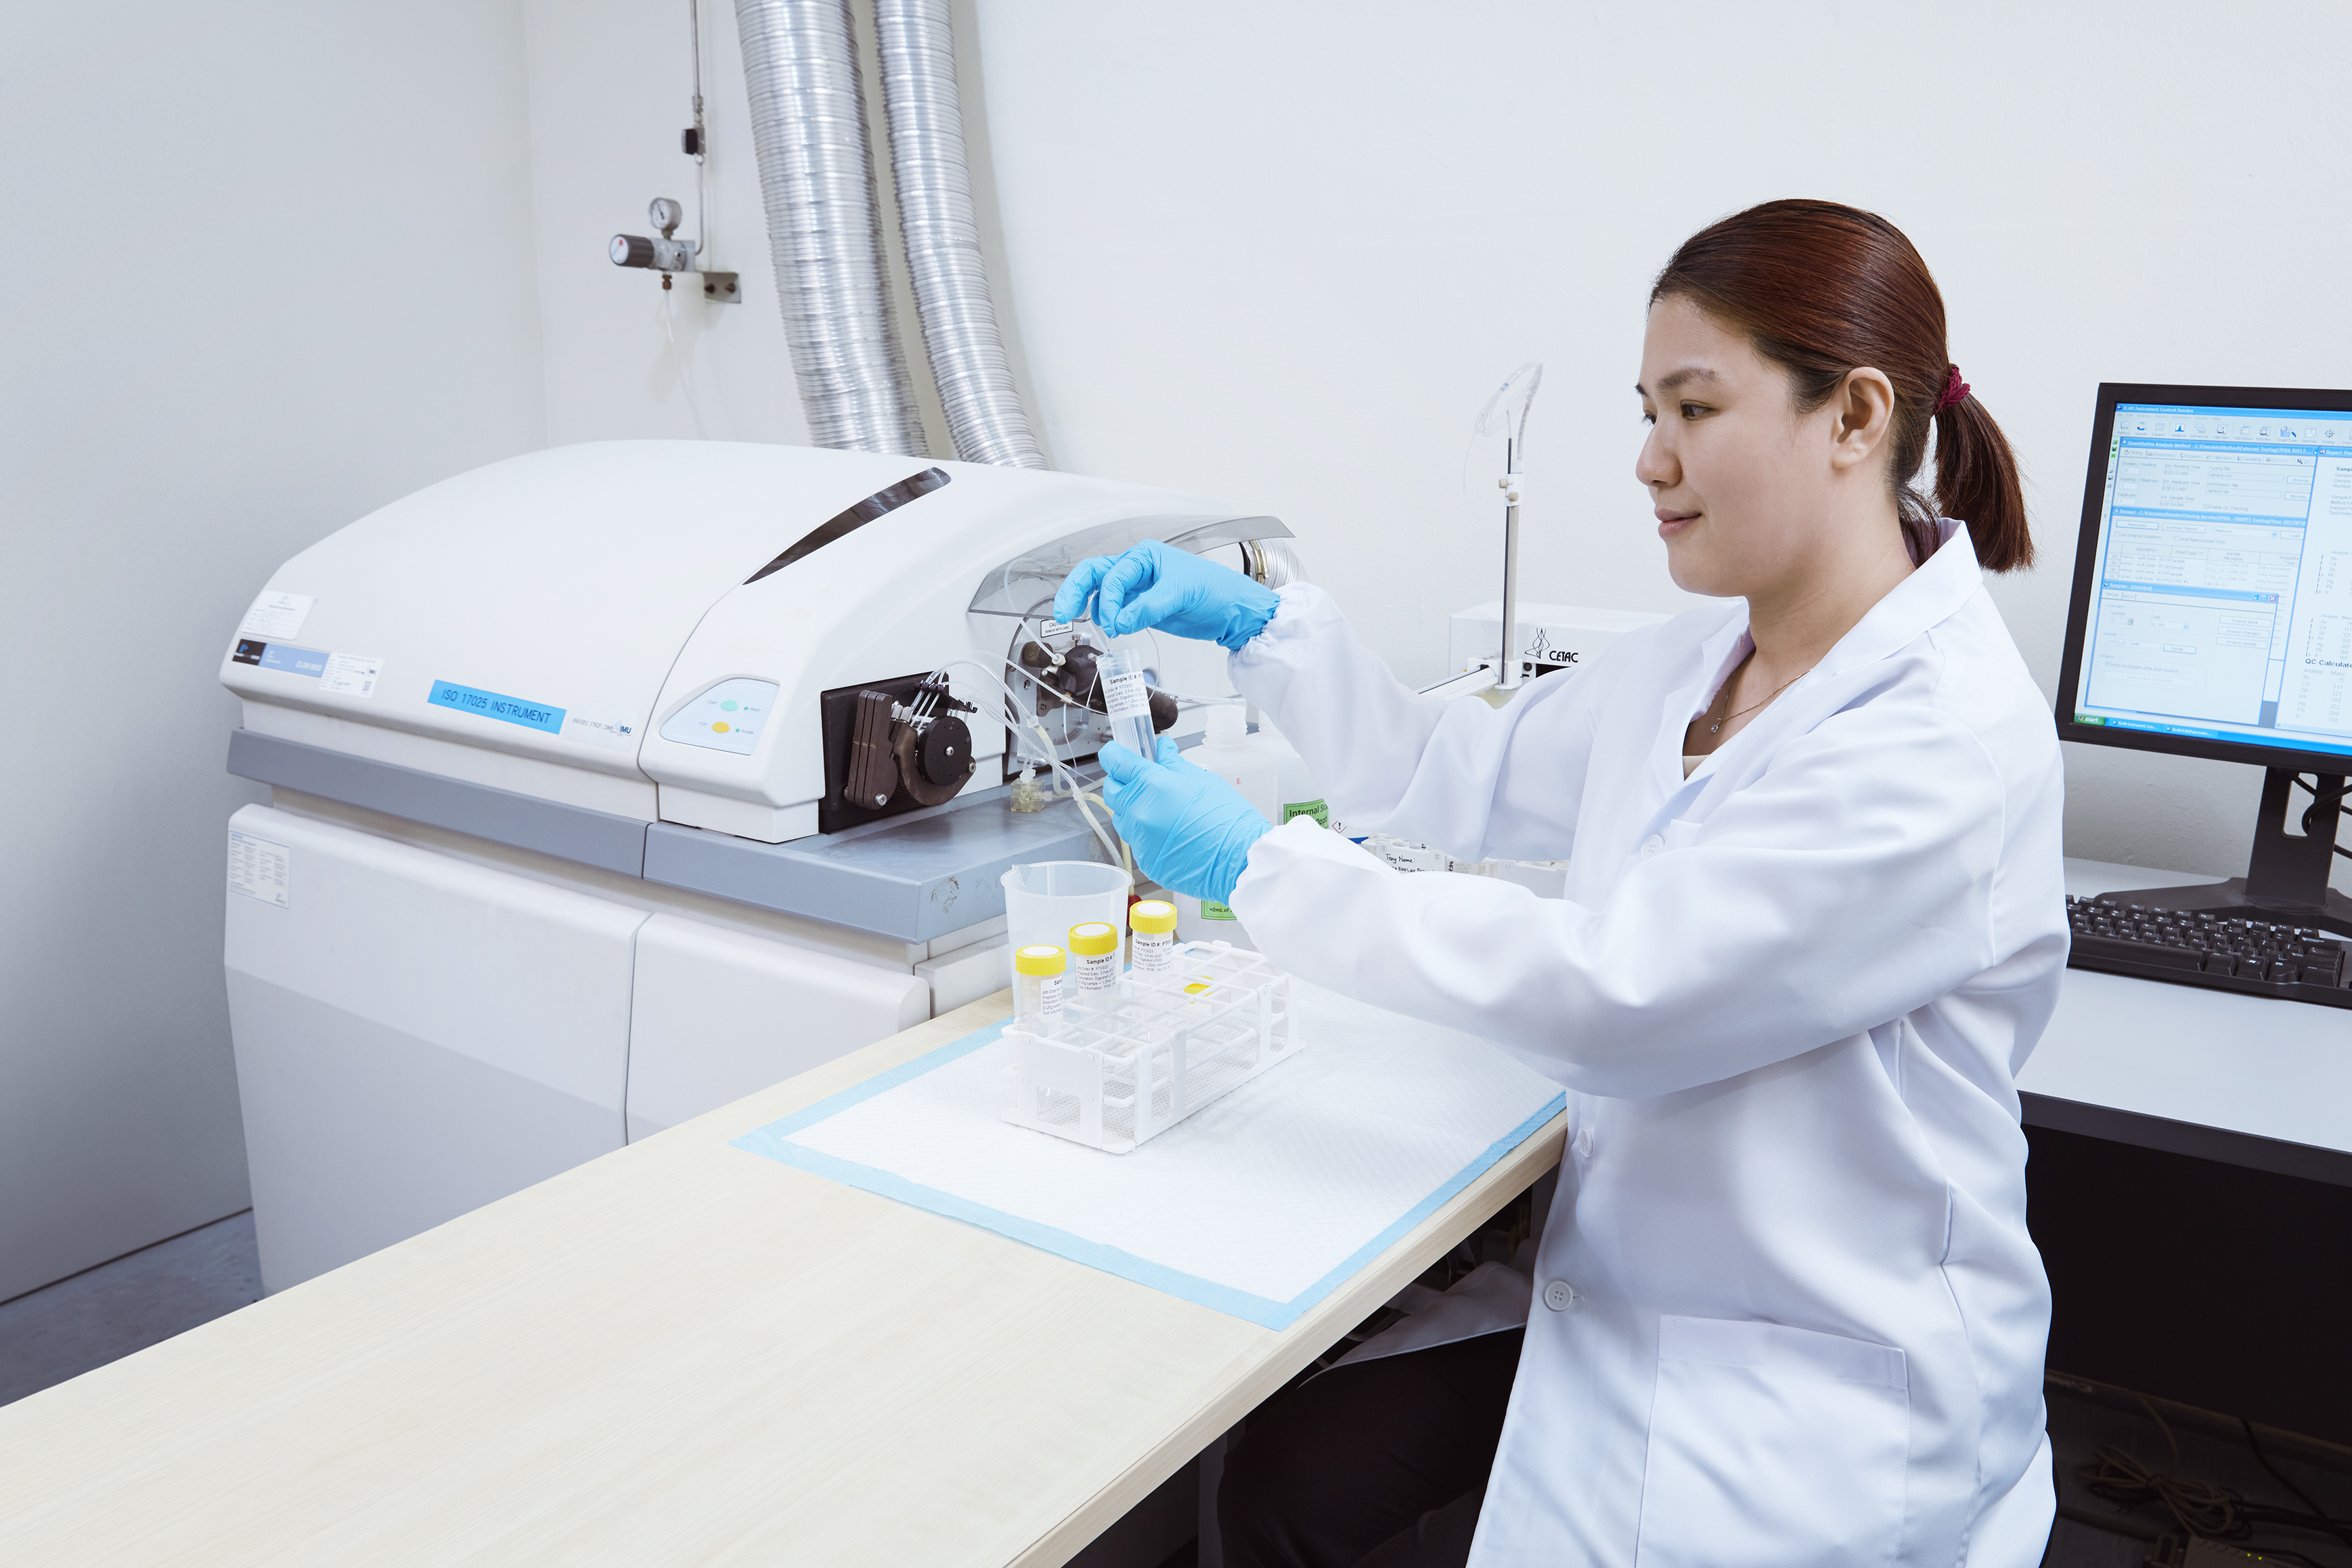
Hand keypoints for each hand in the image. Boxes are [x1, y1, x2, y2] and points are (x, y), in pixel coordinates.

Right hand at [1053, 540, 1279, 650]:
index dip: (1107, 599)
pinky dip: (1107, 618)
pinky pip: (1113, 609)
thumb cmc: (1215, 589)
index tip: (1113, 621)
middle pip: (1094, 575)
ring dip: (1092, 608)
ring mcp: (1136, 588)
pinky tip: (1111, 627)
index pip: (1112, 574)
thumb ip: (1148, 607)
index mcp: (1144, 556)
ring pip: (1100, 592)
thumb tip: (1120, 621)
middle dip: (1075, 591)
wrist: (1232, 611)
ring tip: (1096, 625)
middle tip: (1062, 612)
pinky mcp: (1140, 606)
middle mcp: (1136, 568)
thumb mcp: (1182, 594)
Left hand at [1098, 736, 1272, 905]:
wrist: (1239, 859)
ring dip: (1133, 809)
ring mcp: (1140, 840)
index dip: (1114, 754)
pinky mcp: (1146, 860)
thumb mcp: (1202, 780)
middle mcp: (1139, 812)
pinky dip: (1147, 834)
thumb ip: (1173, 763)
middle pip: (1112, 791)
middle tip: (1141, 780)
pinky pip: (1137, 842)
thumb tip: (1162, 749)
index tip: (1117, 753)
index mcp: (1152, 785)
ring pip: (1122, 818)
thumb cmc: (1228, 819)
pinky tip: (1169, 833)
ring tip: (1161, 810)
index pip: (1115, 762)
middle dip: (1121, 781)